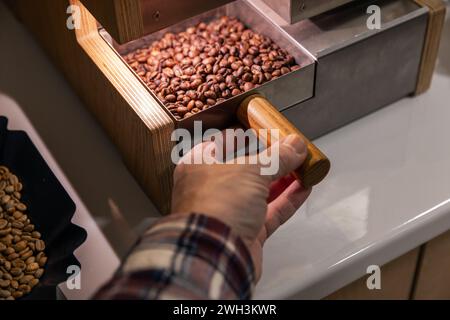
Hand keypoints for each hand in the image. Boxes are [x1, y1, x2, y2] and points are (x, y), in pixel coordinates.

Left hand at [171, 134, 310, 280]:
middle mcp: (211, 187)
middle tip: (292, 149)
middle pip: (245, 168)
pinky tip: (304, 188)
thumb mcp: (250, 170)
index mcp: (200, 165)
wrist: (214, 254)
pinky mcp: (245, 231)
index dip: (247, 135)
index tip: (267, 130)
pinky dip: (287, 200)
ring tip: (303, 167)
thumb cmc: (217, 205)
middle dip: (270, 159)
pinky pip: (269, 211)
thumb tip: (295, 145)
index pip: (223, 142)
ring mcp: (228, 211)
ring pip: (260, 190)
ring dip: (283, 179)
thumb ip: (276, 157)